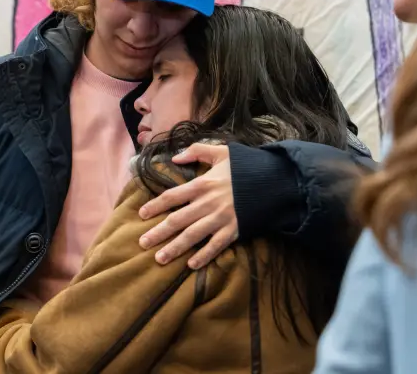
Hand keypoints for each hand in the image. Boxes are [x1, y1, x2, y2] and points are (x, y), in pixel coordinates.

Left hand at [137, 143, 238, 269]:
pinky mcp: (234, 230)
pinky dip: (203, 256)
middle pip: (177, 220)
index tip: (141, 214)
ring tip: (160, 259)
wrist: (275, 181)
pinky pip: (215, 246)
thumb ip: (197, 151)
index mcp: (202, 184)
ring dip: (175, 248)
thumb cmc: (246, 166)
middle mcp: (208, 203)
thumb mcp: (222, 152)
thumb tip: (175, 158)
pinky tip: (191, 265)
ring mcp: (220, 219)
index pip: (171, 196)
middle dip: (158, 233)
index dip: (155, 206)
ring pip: (192, 236)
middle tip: (143, 243)